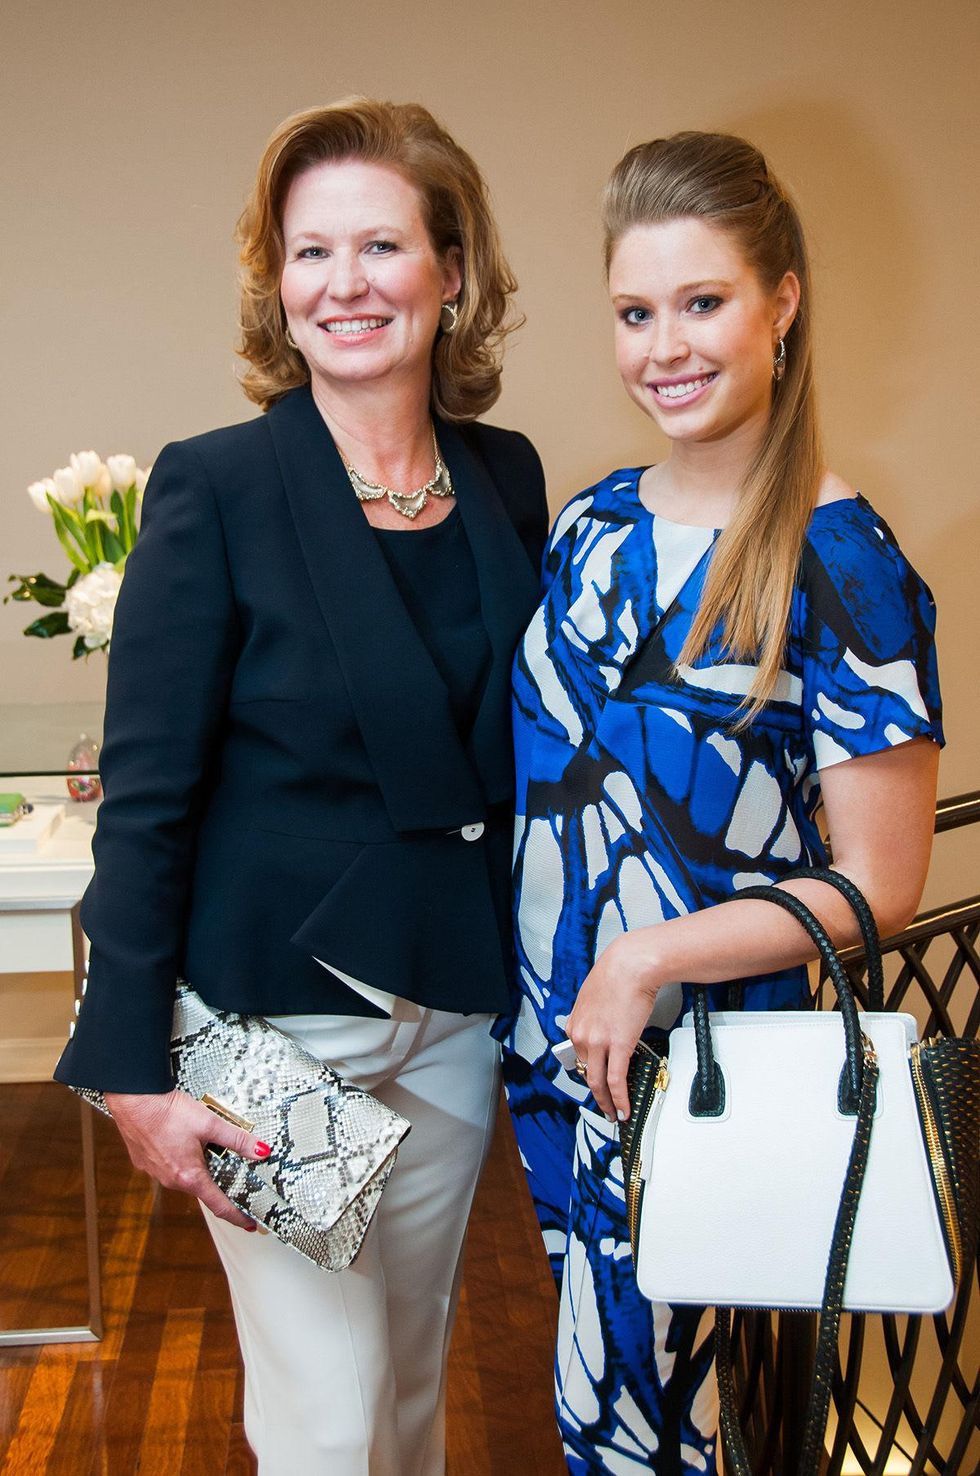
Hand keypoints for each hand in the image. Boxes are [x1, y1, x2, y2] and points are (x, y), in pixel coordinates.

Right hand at [104, 1088, 270, 1228]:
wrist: (134, 1100)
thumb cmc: (168, 1112)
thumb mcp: (210, 1124)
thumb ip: (237, 1140)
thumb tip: (261, 1151)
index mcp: (190, 1177)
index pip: (219, 1205)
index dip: (237, 1217)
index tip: (249, 1224)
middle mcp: (171, 1180)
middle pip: (202, 1187)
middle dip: (217, 1180)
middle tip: (232, 1171)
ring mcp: (155, 1173)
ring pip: (184, 1176)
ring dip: (196, 1166)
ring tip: (203, 1146)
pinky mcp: (145, 1162)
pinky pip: (168, 1166)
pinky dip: (179, 1158)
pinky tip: (181, 1140)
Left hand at [565, 932, 659, 1122]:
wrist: (631, 965)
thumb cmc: (617, 974)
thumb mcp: (593, 996)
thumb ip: (593, 1016)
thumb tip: (600, 1024)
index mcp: (575, 1024)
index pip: (578, 1057)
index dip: (588, 1073)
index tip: (595, 1082)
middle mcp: (582, 1035)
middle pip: (587, 1073)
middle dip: (596, 1093)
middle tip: (605, 1105)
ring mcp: (598, 1043)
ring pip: (598, 1082)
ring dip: (607, 1102)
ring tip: (614, 1113)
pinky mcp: (618, 1046)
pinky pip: (616, 1081)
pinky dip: (619, 1099)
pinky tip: (623, 1108)